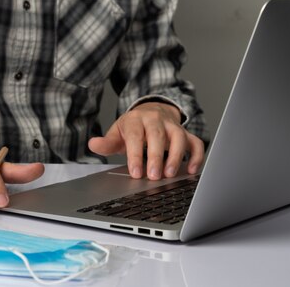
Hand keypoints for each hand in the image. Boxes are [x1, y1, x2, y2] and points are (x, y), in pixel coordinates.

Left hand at [88, 102, 203, 179]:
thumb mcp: (117, 132)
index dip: (135, 155)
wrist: (150, 112)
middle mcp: (155, 120)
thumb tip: (93, 144)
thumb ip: (106, 142)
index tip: (136, 173)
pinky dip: (197, 156)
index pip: (135, 136)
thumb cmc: (132, 127)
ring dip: (176, 156)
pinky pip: (195, 142)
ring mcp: (172, 126)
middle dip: (156, 157)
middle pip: (157, 136)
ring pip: (179, 137)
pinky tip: (191, 170)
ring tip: (170, 174)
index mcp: (135, 120)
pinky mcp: (186, 133)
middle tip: (153, 177)